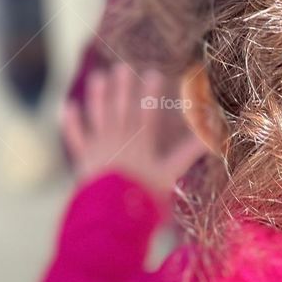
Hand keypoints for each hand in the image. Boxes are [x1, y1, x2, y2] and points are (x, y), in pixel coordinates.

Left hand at [60, 65, 204, 203]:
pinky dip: (70, 122)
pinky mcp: (83, 158)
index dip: (150, 92)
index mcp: (140, 142)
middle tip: (122, 67)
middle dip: (122, 87)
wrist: (112, 214)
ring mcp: (99, 146)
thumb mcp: (171, 174)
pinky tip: (67, 106)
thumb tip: (214, 137)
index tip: (153, 73)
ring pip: (98, 115)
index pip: (146, 112)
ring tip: (98, 77)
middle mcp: (119, 138)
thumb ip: (189, 152)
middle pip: (120, 108)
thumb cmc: (144, 196)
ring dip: (98, 96)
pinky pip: (75, 137)